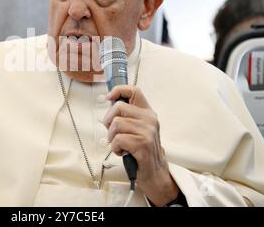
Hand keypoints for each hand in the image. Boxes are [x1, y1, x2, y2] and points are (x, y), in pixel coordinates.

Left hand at [103, 85, 178, 205]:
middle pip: (118, 107)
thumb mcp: (137, 129)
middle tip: (113, 133)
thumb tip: (109, 102)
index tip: (109, 98)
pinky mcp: (143, 144)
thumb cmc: (140, 150)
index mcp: (147, 112)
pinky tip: (122, 152)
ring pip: (116, 124)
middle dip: (109, 121)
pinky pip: (118, 139)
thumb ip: (127, 116)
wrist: (154, 173)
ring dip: (112, 137)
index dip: (118, 90)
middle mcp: (149, 119)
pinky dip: (115, 147)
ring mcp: (147, 131)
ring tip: (120, 144)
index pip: (134, 91)